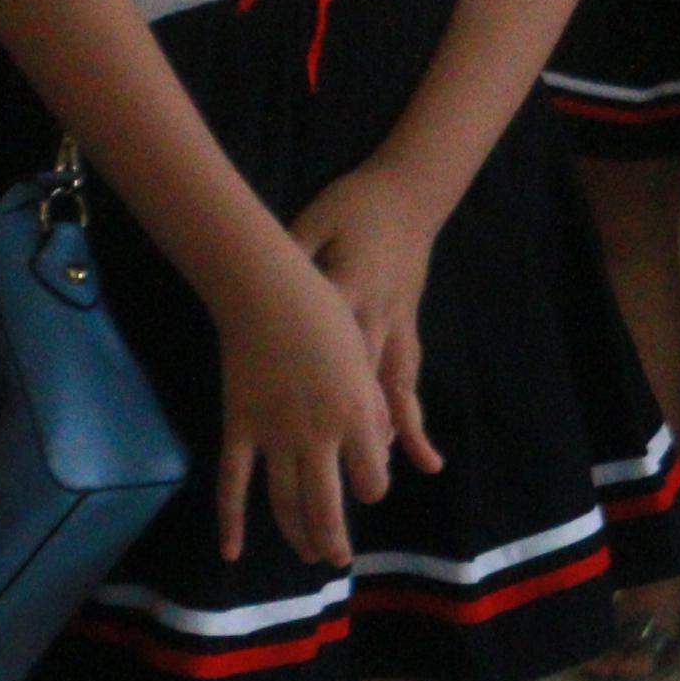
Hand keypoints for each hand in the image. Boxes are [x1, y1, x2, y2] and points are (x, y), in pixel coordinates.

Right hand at [213, 258, 400, 566]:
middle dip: (334, 539)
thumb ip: (371, 408)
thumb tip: (380, 449)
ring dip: (298, 535)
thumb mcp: (365, 361)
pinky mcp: (238, 429)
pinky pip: (234, 484)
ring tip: (308, 557)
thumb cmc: (325, 316)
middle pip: (326, 506)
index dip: (372, 488)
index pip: (371, 480)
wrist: (267, 294)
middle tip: (337, 561)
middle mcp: (317, 435)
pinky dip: (231, 522)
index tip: (367, 488)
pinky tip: (232, 553)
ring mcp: (273, 436)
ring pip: (285, 502)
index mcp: (355, 416)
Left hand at [290, 163, 449, 480]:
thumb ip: (292, 255)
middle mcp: (375, 320)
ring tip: (378, 483)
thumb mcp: (315, 222)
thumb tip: (255, 280)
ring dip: (383, 439)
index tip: (303, 428)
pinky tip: (424, 457)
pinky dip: (412, 420)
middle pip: (358, 387)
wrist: (407, 194)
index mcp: (349, 290)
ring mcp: (395, 327)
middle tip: (337, 486)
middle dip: (350, 434)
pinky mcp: (407, 330)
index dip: (320, 387)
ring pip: (389, 390)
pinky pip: (407, 380)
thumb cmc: (354, 207)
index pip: (331, 345)